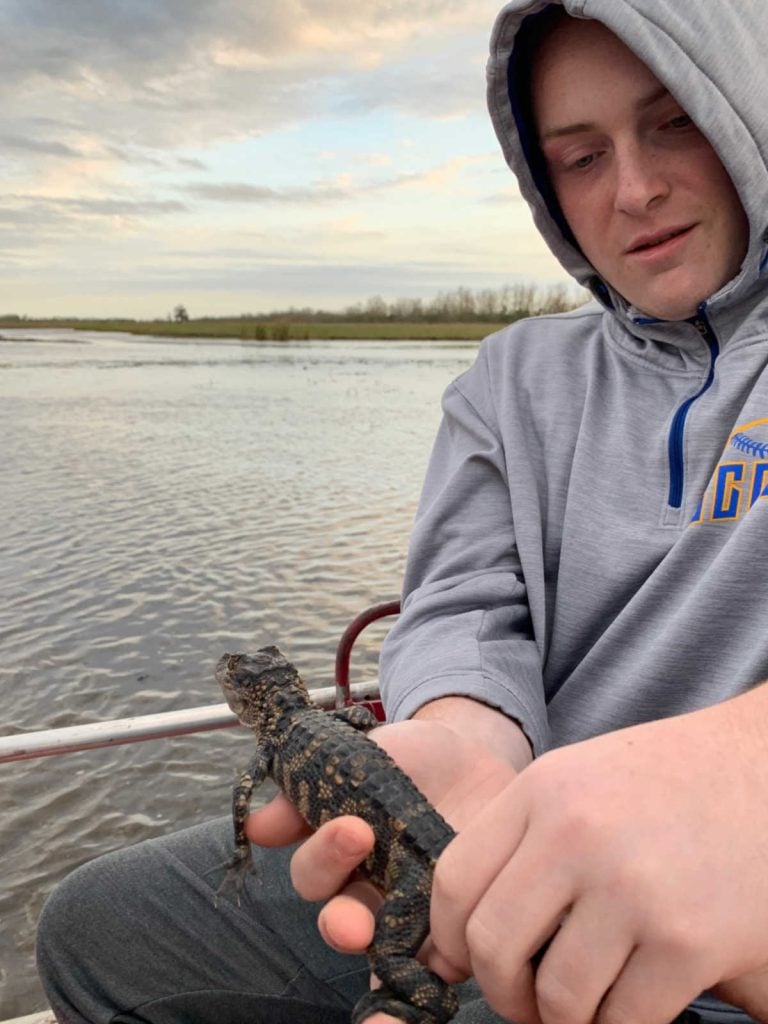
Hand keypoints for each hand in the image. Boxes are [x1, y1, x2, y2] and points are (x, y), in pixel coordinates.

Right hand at [246, 705, 522, 1023]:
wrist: (481, 752)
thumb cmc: (414, 757)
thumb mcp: (365, 755)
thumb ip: (314, 783)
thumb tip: (257, 826)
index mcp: (342, 854)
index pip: (314, 875)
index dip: (324, 859)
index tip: (352, 829)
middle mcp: (371, 891)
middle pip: (341, 924)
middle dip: (341, 923)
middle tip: (357, 914)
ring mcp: (414, 914)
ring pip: (382, 956)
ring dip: (379, 962)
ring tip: (384, 945)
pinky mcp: (459, 928)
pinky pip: (439, 969)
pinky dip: (429, 979)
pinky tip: (441, 965)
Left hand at [429, 688, 767, 1023]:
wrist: (767, 765)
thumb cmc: (667, 782)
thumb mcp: (579, 779)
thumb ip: (520, 843)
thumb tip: (454, 943)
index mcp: (543, 790)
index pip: (454, 881)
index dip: (448, 939)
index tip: (463, 963)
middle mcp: (576, 834)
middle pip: (492, 945)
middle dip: (502, 992)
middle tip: (527, 1001)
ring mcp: (633, 887)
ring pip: (558, 997)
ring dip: (564, 1020)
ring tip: (584, 1006)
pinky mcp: (689, 940)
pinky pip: (625, 1020)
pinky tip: (632, 1004)